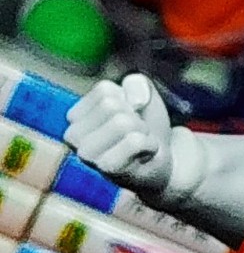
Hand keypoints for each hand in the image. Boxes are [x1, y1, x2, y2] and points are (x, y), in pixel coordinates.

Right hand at [65, 75, 173, 193]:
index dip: (127, 100)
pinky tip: (144, 155)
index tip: (129, 117)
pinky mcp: (106, 169)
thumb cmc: (145, 128)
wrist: (160, 162)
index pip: (104, 90)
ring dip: (142, 131)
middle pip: (111, 105)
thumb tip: (135, 100)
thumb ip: (138, 83)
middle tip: (135, 133)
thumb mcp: (143, 96)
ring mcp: (87, 155)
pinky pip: (135, 141)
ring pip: (122, 122)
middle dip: (135, 117)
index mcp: (75, 116)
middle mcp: (73, 136)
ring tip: (139, 144)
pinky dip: (150, 144)